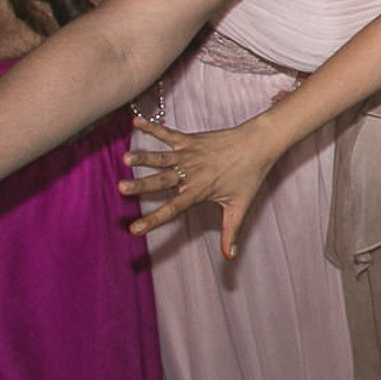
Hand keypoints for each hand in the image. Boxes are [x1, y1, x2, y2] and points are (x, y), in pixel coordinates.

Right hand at [121, 114, 285, 260]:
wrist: (259, 143)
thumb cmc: (249, 175)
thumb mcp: (240, 206)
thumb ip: (232, 232)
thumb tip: (231, 257)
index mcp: (199, 191)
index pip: (173, 209)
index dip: (153, 220)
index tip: (134, 229)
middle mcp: (191, 173)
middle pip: (161, 181)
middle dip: (141, 185)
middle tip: (121, 188)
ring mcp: (190, 154)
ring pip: (162, 157)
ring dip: (143, 157)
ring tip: (125, 159)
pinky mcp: (191, 140)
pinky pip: (168, 134)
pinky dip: (152, 127)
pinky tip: (135, 122)